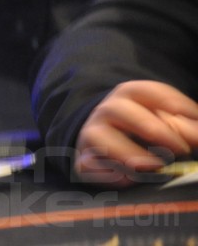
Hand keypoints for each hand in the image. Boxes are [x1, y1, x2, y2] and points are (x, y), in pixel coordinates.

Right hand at [74, 80, 197, 186]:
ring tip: (154, 166)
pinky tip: (127, 179)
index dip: (172, 103)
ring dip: (127, 152)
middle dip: (153, 129)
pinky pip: (89, 164)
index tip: (195, 118)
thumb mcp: (163, 121)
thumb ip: (182, 126)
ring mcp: (92, 134)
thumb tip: (195, 134)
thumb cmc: (141, 132)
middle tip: (181, 149)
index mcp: (129, 95)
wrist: (101, 146)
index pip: (147, 91)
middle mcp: (107, 110)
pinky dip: (107, 173)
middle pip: (120, 110)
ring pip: (99, 137)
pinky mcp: (84, 159)